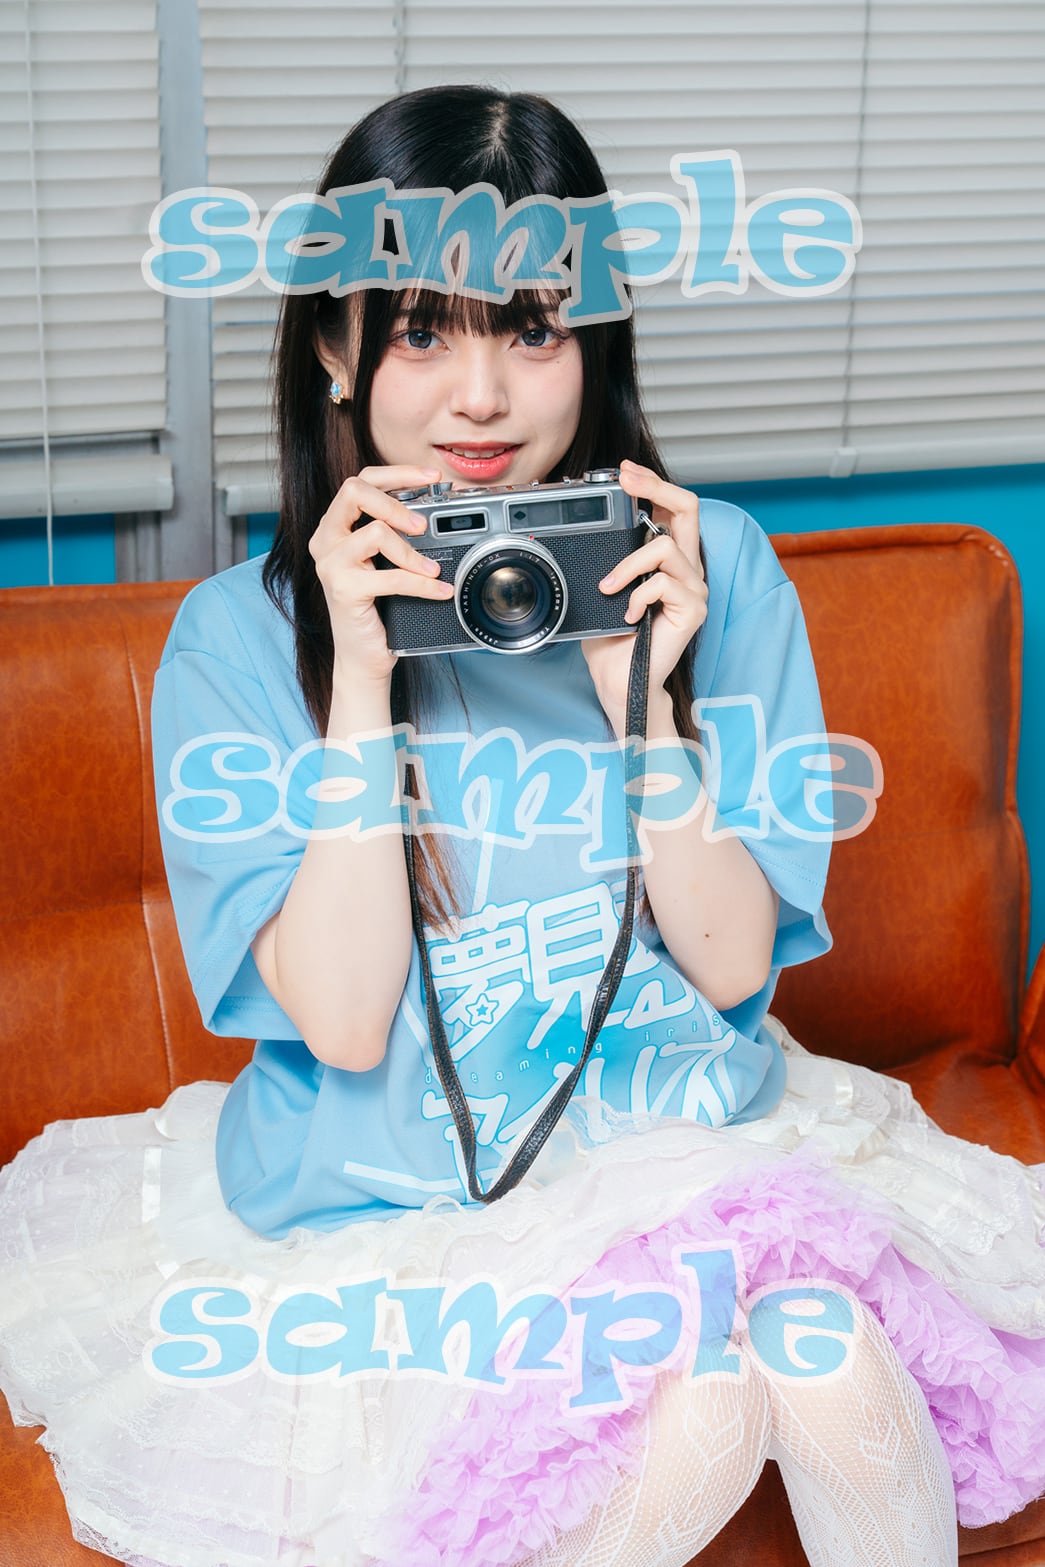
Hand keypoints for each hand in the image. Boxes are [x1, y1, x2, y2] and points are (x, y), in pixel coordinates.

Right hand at [308, 465, 455, 686]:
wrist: (363, 655)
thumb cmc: (377, 607)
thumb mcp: (385, 562)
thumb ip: (397, 535)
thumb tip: (435, 513)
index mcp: (335, 526)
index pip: (362, 480)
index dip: (398, 473)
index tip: (433, 477)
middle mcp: (325, 539)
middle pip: (354, 490)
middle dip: (394, 502)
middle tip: (421, 525)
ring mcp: (330, 563)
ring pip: (375, 532)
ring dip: (411, 552)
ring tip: (432, 569)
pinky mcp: (342, 589)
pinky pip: (391, 576)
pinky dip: (421, 584)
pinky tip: (439, 590)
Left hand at [581, 459, 707, 732]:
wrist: (619, 681)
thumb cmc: (611, 637)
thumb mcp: (603, 587)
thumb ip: (607, 557)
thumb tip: (584, 527)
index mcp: (669, 559)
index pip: (674, 508)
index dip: (653, 483)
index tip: (625, 471)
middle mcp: (687, 568)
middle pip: (689, 507)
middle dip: (655, 487)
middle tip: (625, 481)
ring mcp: (694, 588)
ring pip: (665, 547)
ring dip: (628, 564)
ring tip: (609, 587)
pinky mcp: (694, 609)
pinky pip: (663, 583)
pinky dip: (637, 595)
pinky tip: (627, 614)